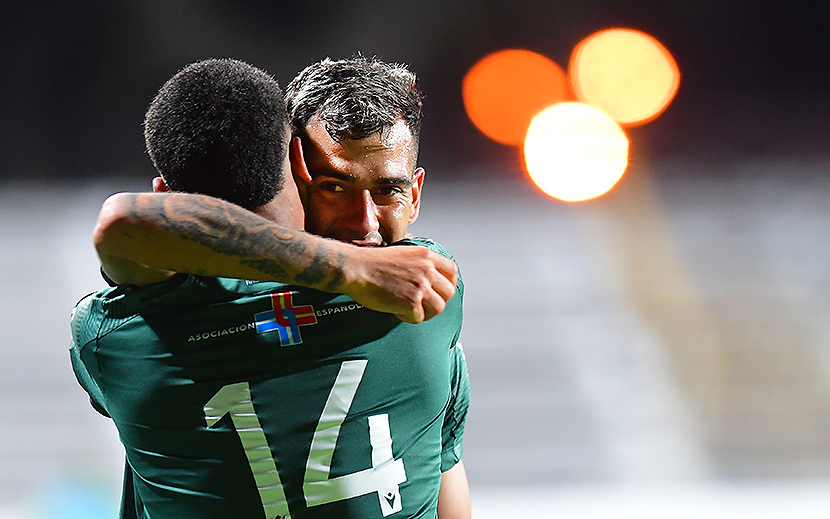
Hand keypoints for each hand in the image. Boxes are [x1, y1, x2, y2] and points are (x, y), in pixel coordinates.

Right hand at [342, 245, 457, 323]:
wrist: (355, 268)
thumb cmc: (372, 263)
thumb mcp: (403, 253)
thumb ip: (419, 263)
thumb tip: (429, 279)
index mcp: (426, 255)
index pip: (452, 271)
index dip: (448, 284)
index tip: (439, 291)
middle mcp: (427, 269)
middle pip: (449, 292)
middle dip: (438, 301)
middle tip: (424, 305)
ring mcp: (420, 286)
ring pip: (439, 307)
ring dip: (426, 313)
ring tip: (411, 311)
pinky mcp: (411, 302)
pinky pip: (419, 318)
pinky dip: (408, 318)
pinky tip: (397, 312)